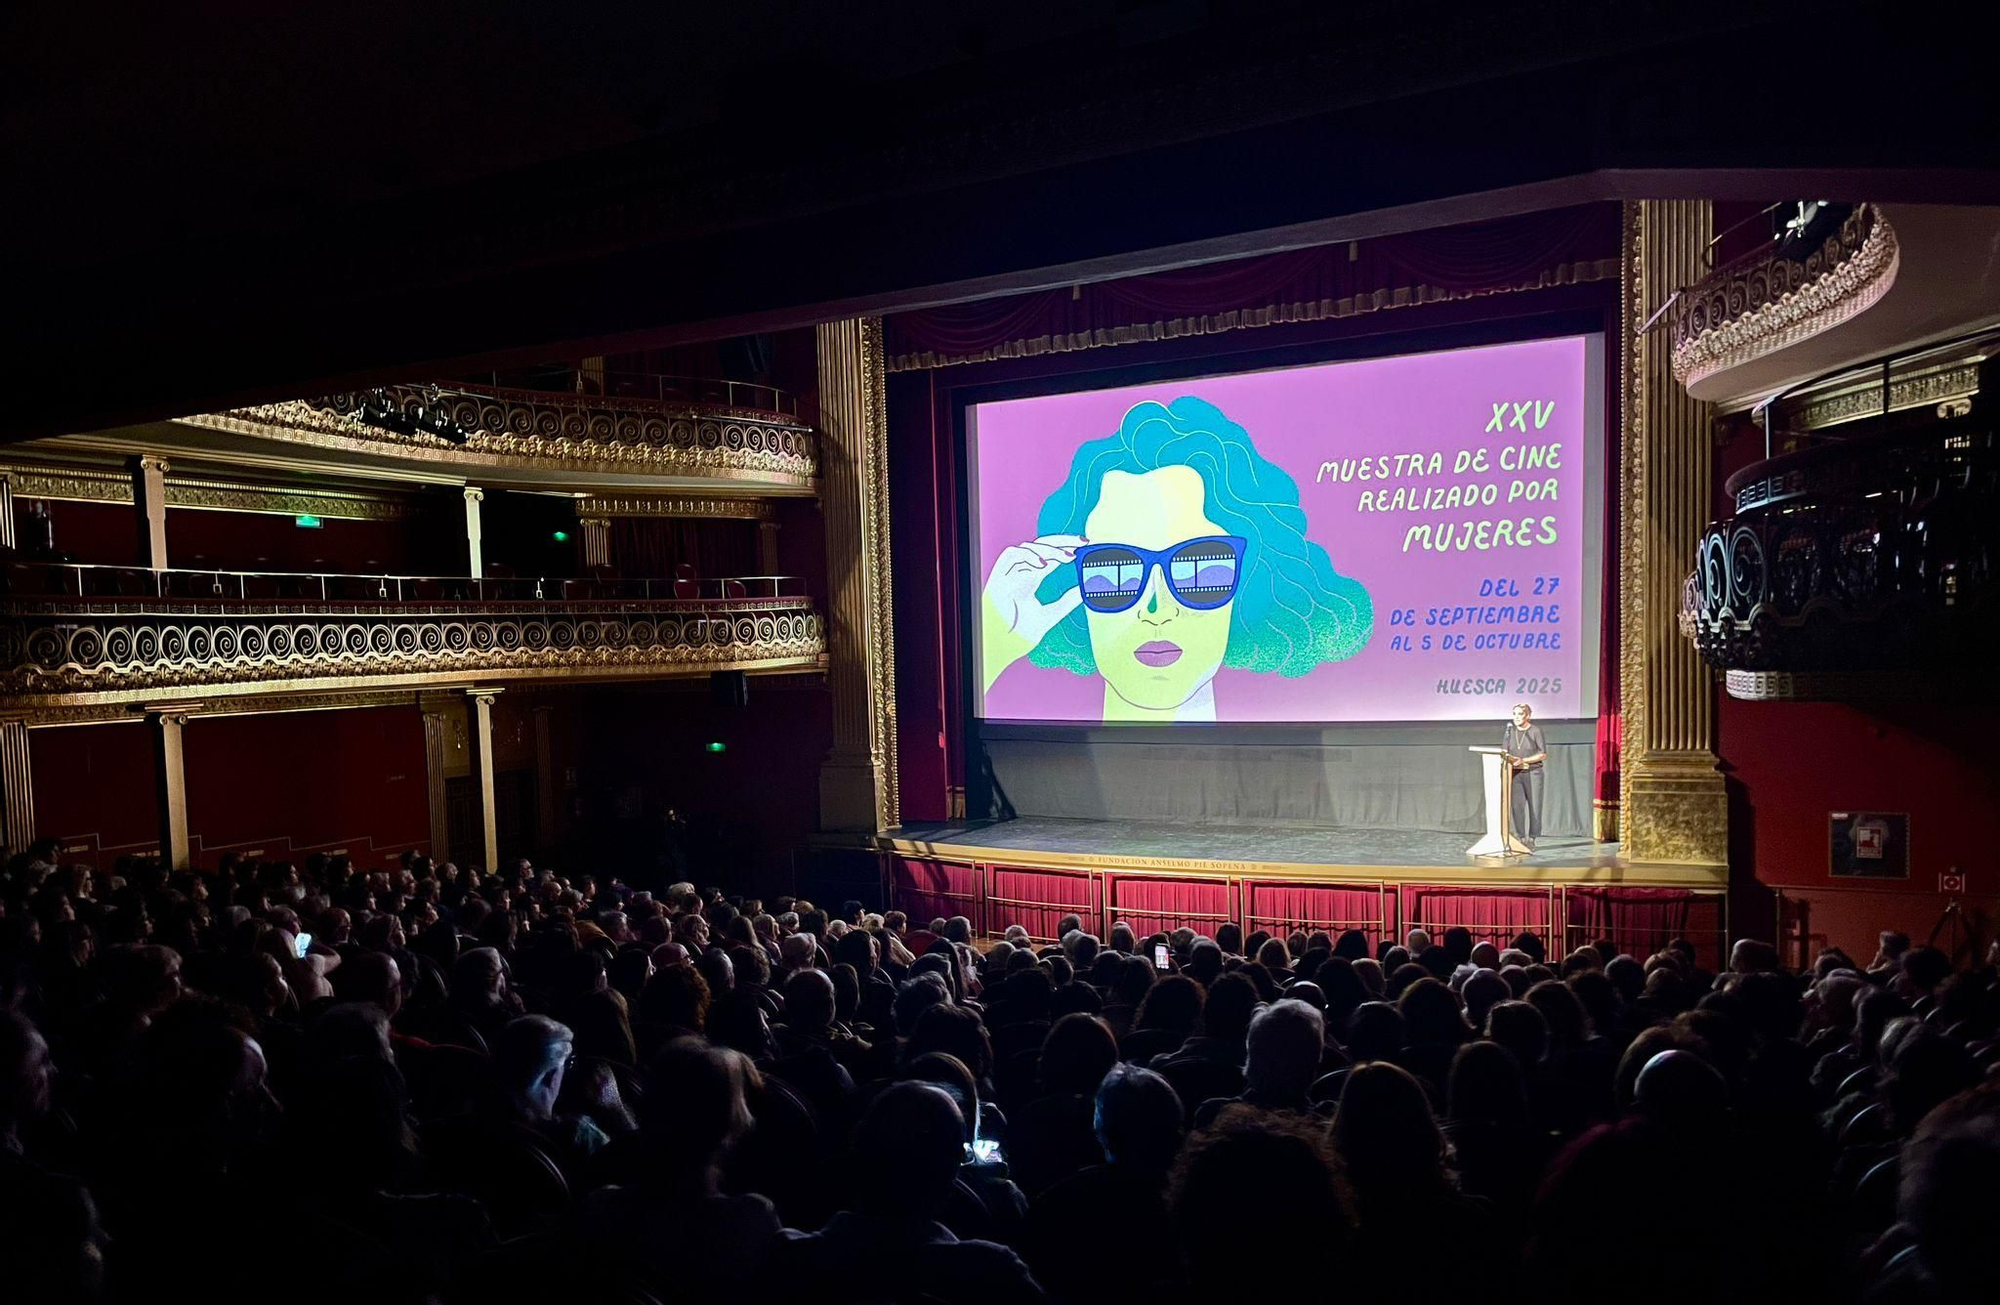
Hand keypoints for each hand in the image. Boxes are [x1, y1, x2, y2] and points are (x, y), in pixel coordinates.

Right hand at [981, 534, 1086, 687]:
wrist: (1001, 646)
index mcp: (1030, 580)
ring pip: (1028, 547)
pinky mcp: (997, 576)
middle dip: (1062, 541)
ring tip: (1068, 557)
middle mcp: (1019, 573)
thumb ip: (1067, 602)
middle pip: (1041, 546)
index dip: (1066, 548)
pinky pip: (1012, 555)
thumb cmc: (1019, 634)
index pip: (1049, 556)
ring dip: (1049, 549)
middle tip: (1082, 542)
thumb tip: (1086, 590)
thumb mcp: (1050, 616)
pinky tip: (1045, 564)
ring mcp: (1008, 573)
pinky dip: (1028, 555)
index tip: (1085, 545)